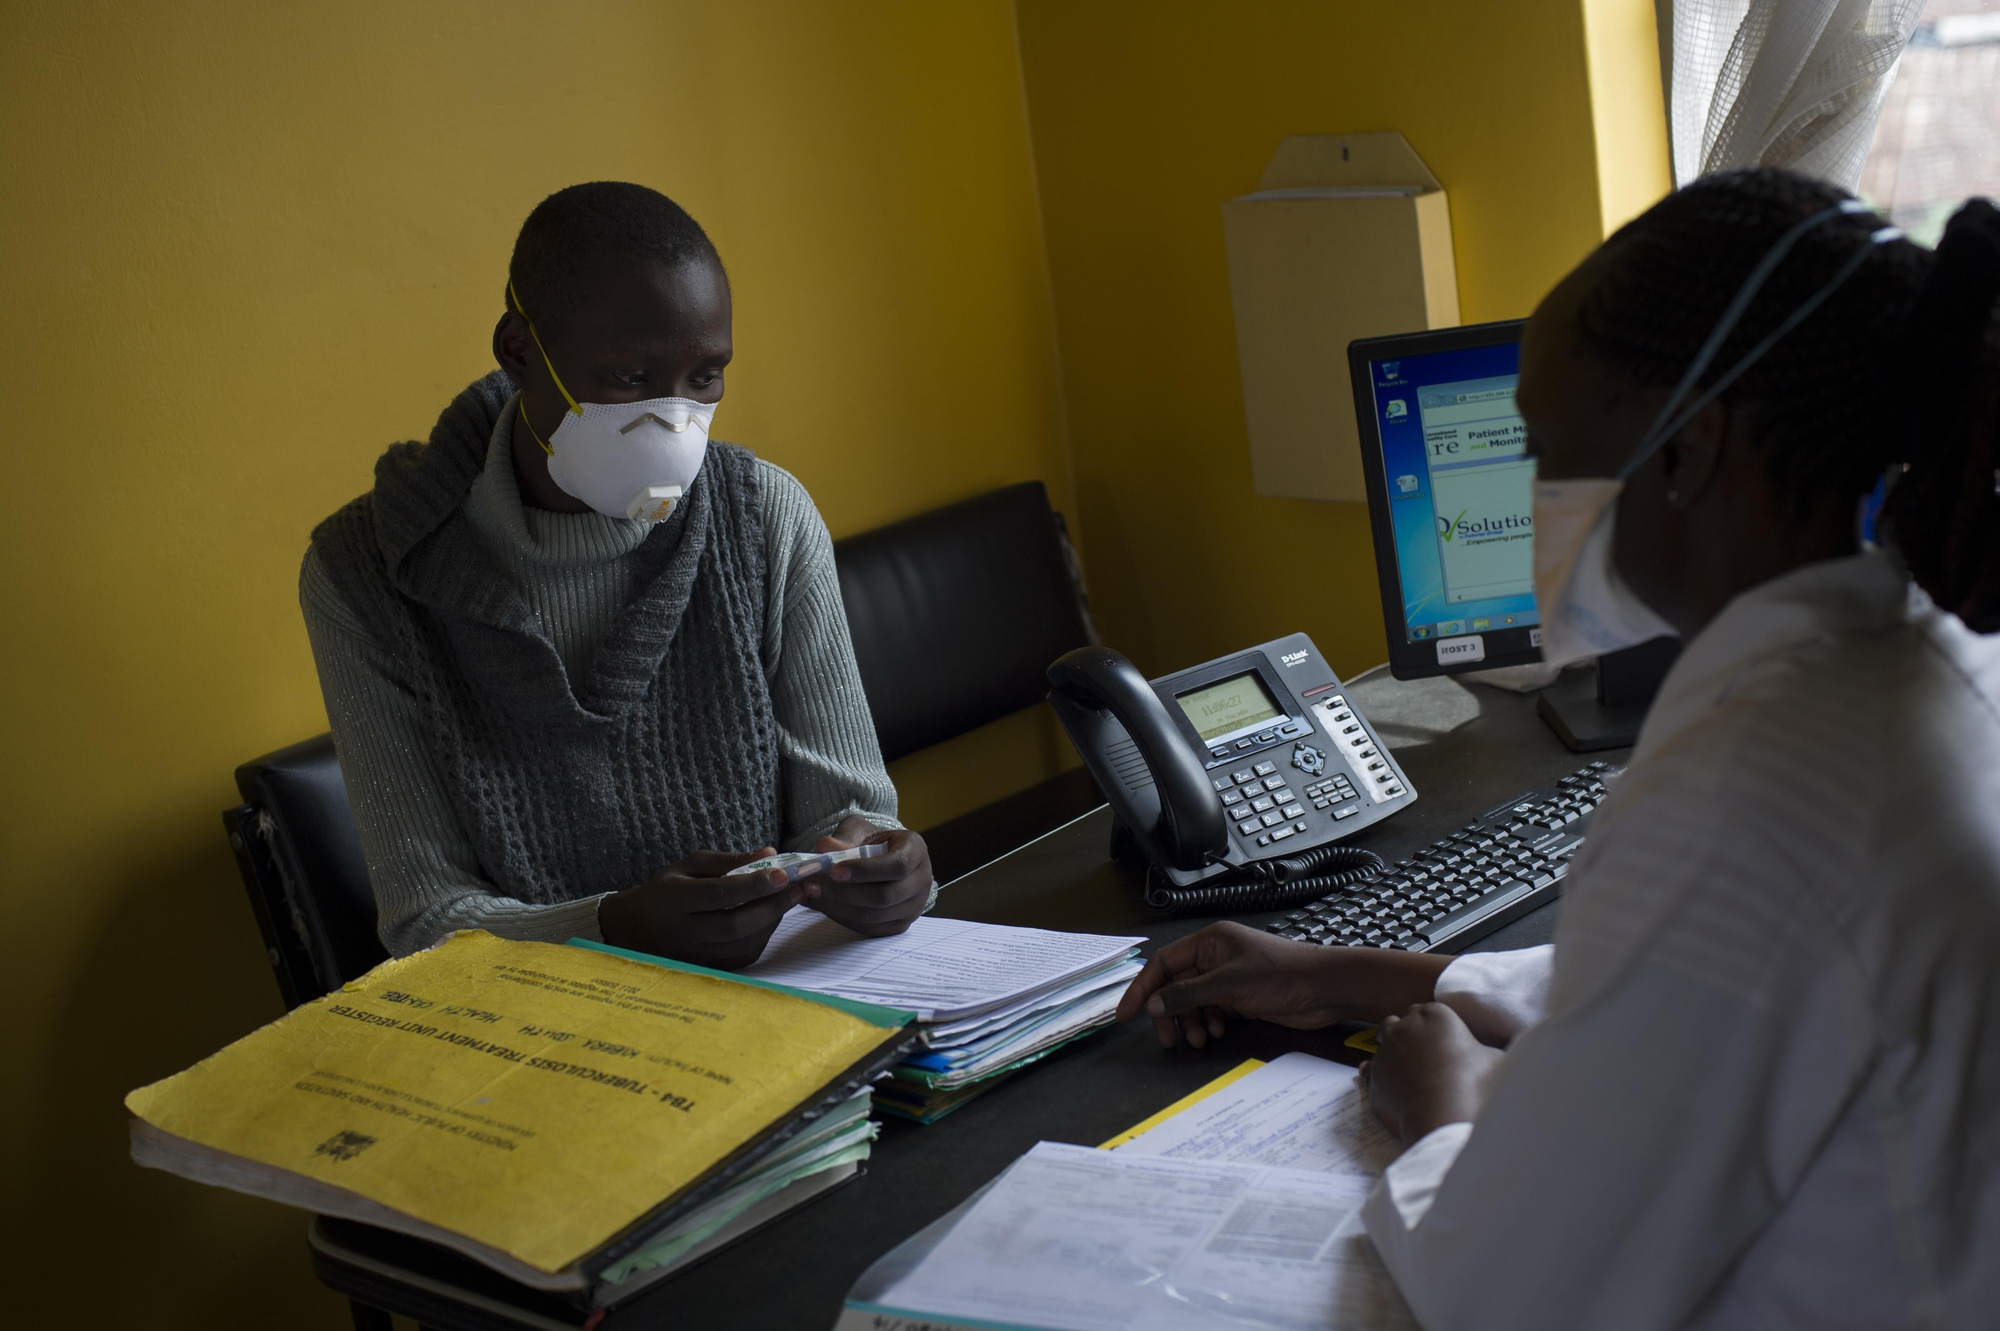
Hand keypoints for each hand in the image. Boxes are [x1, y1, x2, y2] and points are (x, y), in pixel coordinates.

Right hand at [598, 847, 803, 969]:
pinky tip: (771, 919)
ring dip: (772, 922)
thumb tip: (770, 853)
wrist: (633, 929)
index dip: (754, 885)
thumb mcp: (689, 865)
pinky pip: (741, 958)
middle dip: (772, 906)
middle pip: (735, 925)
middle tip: (798, 888)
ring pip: (742, 945)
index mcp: (674, 900)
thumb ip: (730, 860)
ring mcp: (693, 956)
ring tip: (790, 900)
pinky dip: (762, 938)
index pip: (719, 894)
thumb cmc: (666, 890)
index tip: (783, 874)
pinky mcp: (705, 969)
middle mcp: (682, 933)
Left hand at [806, 816, 931, 937]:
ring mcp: (913, 907)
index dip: (865, 871)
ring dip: (836, 908)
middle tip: (811, 885)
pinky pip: (868, 928)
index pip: (896, 865)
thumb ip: (844, 837)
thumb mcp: (860, 830)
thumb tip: (825, 847)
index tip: (835, 871)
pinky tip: (820, 905)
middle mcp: (921, 881)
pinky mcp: (899, 925)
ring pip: (873, 916)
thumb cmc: (873, 842)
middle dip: (844, 893)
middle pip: (884, 896)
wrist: (884, 859)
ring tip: (809, 894)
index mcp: (915, 850)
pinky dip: (841, 917)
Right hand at [1116, 921, 1451, 1049]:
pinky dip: (1210, 1023)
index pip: (1163, 963)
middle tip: (1168, 1040)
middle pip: (1176, 986)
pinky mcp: (1242, 997)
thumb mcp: (1229, 985)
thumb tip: (1154, 1006)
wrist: (1325, 988)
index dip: (1142, 989)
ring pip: (1194, 1002)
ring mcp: (1229, 978)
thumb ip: (1188, 994)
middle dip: (1169, 1012)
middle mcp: (1215, 957)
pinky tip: (1218, 1033)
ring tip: (1200, 1039)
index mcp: (1209, 942)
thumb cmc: (1281, 975)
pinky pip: (1212, 1010)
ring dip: (1192, 1022)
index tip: (1126, 1015)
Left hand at [1360, 1002, 1504, 1144]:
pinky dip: (1377, 1076)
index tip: (1441, 1041)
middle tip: (1423, 1057)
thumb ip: (1486, 1052)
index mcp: (1434, 1014)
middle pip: (1398, 1023)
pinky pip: (1369, 1071)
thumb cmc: (1475, 1085)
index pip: (1427, 1012)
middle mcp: (1404, 1027)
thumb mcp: (1496, 1060)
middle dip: (1406, 1035)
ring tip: (1409, 1076)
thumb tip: (1490, 1057)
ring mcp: (1384, 1052)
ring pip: (1381, 1045)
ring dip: (1391, 1055)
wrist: (1445, 1116)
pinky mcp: (1372, 1078)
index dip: (1433, 1027)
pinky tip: (1390, 1087)